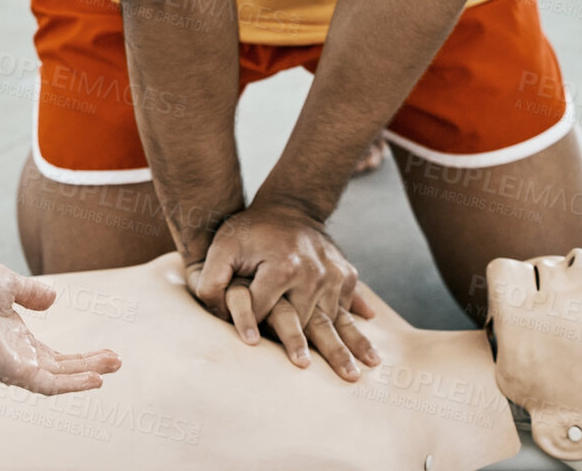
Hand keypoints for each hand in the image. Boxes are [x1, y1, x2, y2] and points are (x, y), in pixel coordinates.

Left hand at [0, 263, 120, 394]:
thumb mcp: (7, 283)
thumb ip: (31, 293)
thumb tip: (53, 298)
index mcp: (15, 338)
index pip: (53, 353)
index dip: (79, 355)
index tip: (104, 350)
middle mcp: (18, 356)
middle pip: (62, 366)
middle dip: (91, 364)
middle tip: (117, 360)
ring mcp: (17, 365)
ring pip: (61, 376)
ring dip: (89, 373)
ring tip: (115, 365)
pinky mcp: (16, 372)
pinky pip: (51, 384)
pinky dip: (75, 384)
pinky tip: (97, 379)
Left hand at [187, 204, 378, 379]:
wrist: (290, 205)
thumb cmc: (251, 229)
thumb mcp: (223, 246)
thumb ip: (212, 279)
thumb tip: (215, 311)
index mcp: (283, 267)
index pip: (265, 310)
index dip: (251, 325)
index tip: (250, 346)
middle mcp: (314, 273)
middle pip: (306, 322)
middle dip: (309, 350)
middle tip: (317, 375)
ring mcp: (333, 274)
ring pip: (335, 320)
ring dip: (346, 348)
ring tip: (354, 375)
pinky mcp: (346, 274)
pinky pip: (349, 304)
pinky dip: (357, 327)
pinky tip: (368, 351)